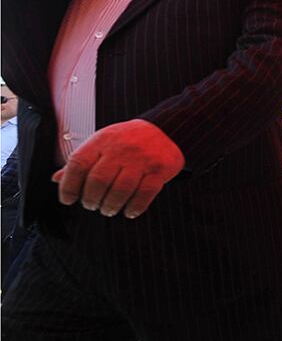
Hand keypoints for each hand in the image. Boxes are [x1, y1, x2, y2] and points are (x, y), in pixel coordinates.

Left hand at [52, 119, 184, 218]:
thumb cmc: (128, 139)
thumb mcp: (101, 143)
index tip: (68, 199)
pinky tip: (130, 211)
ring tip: (109, 209)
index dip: (69, 185)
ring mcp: (142, 159)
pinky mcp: (160, 169)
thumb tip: (57, 179)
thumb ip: (82, 161)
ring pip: (121, 190)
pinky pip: (145, 193)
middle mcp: (121, 149)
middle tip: (92, 206)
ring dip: (111, 206)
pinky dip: (135, 207)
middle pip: (98, 181)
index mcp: (102, 141)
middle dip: (91, 200)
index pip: (78, 164)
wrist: (164, 129)